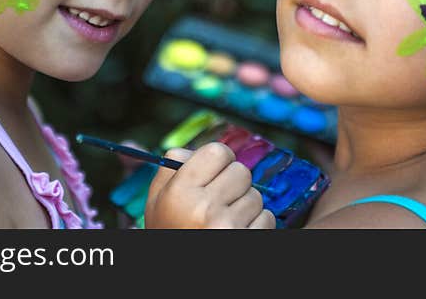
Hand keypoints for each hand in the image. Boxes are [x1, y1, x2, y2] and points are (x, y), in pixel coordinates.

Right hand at [143, 142, 275, 228]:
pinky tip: (237, 232)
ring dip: (246, 205)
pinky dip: (257, 224)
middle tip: (221, 198)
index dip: (220, 160)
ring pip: (256, 195)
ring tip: (226, 219)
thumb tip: (191, 150)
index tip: (216, 171)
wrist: (177, 275)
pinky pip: (267, 218)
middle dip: (234, 183)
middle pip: (241, 171)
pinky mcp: (247, 241)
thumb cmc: (170, 231)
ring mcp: (227, 227)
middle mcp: (203, 208)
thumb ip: (171, 168)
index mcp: (179, 192)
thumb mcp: (158, 200)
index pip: (218, 152)